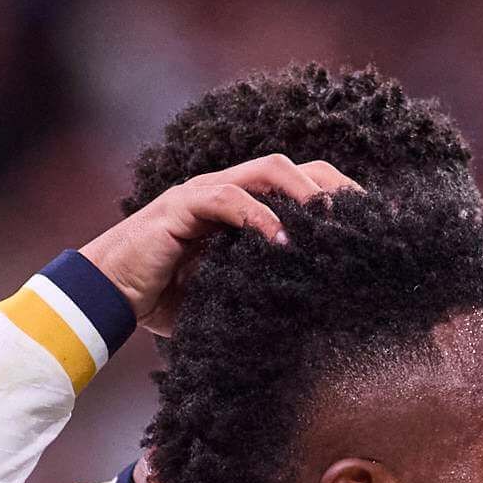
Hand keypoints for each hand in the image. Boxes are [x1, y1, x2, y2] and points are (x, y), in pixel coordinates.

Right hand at [80, 154, 360, 333]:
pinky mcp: (182, 207)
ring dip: (304, 192)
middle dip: (334, 186)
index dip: (338, 199)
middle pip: (294, 168)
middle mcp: (227, 191)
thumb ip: (262, 288)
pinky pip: (227, 199)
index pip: (300, 188)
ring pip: (267, 171)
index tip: (375, 225)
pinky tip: (282, 240)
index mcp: (243, 208)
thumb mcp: (228, 295)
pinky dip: (259, 216)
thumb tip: (314, 314)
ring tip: (331, 219)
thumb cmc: (166, 300)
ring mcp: (205, 193)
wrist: (108, 296)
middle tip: (367, 216)